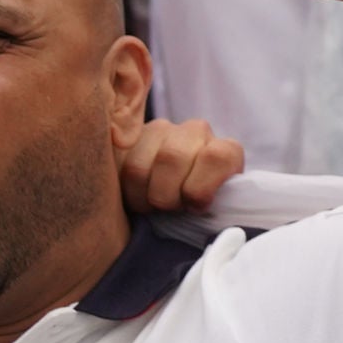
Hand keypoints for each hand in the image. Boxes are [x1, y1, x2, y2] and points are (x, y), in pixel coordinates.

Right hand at [117, 117, 243, 214]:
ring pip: (139, 166)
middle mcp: (195, 132)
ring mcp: (161, 130)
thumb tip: (200, 211)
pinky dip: (124, 190)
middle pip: (172, 157)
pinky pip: (117, 166)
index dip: (200, 189)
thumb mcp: (217, 209)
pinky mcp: (131, 139)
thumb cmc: (200, 207)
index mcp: (225, 150)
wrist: (182, 195)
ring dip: (143, 195)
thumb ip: (218, 207)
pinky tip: (137, 195)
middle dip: (166, 195)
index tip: (194, 207)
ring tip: (152, 205)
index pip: (215, 157)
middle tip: (169, 209)